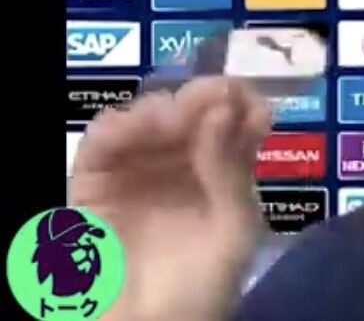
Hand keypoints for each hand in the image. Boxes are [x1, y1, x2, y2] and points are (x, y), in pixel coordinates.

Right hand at [70, 76, 272, 320]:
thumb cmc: (202, 289)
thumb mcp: (234, 230)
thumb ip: (231, 169)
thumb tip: (226, 105)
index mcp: (224, 175)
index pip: (234, 125)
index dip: (241, 104)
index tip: (246, 94)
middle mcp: (183, 166)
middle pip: (191, 116)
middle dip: (203, 100)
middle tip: (212, 96)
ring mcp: (139, 172)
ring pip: (147, 123)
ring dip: (161, 109)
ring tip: (175, 117)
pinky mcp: (95, 186)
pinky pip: (101, 147)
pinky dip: (117, 128)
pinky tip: (138, 124)